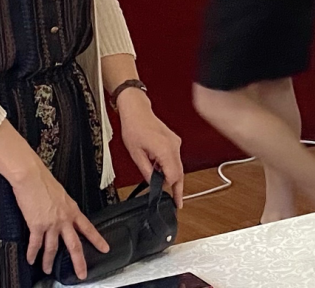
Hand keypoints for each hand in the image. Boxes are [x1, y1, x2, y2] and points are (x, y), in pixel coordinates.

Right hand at [11, 158, 108, 277]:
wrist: (31, 176)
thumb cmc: (43, 180)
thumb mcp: (61, 194)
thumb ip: (63, 206)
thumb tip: (61, 213)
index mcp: (71, 209)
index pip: (88, 228)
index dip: (97, 240)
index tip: (105, 248)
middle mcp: (63, 219)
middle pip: (74, 245)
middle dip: (78, 262)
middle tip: (82, 274)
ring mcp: (51, 223)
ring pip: (53, 249)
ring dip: (49, 261)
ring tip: (47, 269)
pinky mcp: (37, 225)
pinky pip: (35, 244)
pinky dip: (33, 254)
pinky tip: (31, 259)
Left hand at [117, 90, 183, 207]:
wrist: (136, 111)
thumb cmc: (134, 127)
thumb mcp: (136, 154)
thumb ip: (146, 171)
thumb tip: (152, 183)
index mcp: (165, 150)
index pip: (173, 177)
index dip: (167, 188)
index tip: (162, 195)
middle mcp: (173, 146)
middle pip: (180, 173)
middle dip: (176, 187)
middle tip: (177, 202)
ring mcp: (175, 142)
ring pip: (178, 166)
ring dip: (171, 176)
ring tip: (159, 182)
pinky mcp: (173, 141)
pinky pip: (175, 158)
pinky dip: (169, 166)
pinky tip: (159, 169)